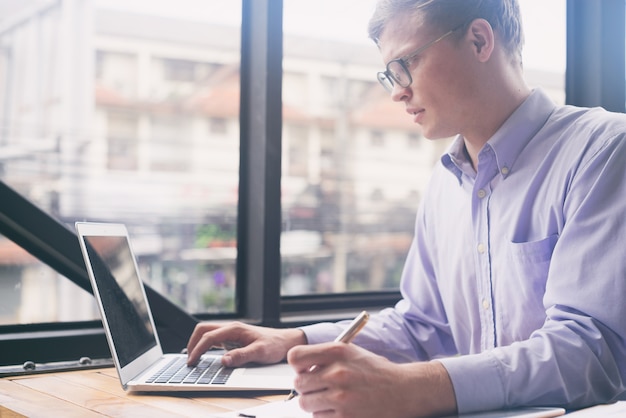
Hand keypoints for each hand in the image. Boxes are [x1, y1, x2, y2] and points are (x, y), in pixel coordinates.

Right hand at [186, 321, 306, 366]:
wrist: (285, 342)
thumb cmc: (275, 345)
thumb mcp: (260, 352)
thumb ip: (241, 356)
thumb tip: (223, 360)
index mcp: (235, 329)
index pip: (208, 337)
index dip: (197, 349)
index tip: (192, 362)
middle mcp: (231, 328)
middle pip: (203, 330)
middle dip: (193, 342)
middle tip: (189, 359)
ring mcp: (231, 333)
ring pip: (207, 333)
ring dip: (198, 343)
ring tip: (193, 358)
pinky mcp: (233, 338)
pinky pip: (214, 339)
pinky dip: (205, 346)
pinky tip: (204, 355)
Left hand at [287, 342, 456, 417]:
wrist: (404, 391)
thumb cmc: (376, 371)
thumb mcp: (351, 352)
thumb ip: (325, 357)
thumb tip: (300, 367)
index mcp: (337, 351)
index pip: (295, 356)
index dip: (298, 364)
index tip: (305, 369)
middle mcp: (337, 373)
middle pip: (298, 383)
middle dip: (307, 386)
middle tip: (319, 387)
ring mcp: (341, 397)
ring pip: (306, 403)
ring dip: (315, 403)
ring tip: (333, 398)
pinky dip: (326, 415)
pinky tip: (341, 409)